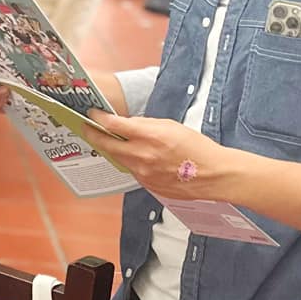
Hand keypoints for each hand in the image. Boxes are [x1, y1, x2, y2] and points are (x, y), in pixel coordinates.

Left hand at [86, 113, 230, 200]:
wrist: (213, 175)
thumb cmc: (197, 148)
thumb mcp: (171, 126)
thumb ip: (145, 124)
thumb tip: (126, 124)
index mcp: (150, 137)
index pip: (114, 125)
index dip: (99, 118)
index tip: (92, 114)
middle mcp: (143, 156)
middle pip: (107, 144)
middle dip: (94, 134)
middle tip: (87, 127)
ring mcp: (143, 173)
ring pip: (118, 158)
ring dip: (112, 149)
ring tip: (109, 140)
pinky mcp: (146, 185)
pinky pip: (131, 170)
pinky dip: (130, 161)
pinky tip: (135, 156)